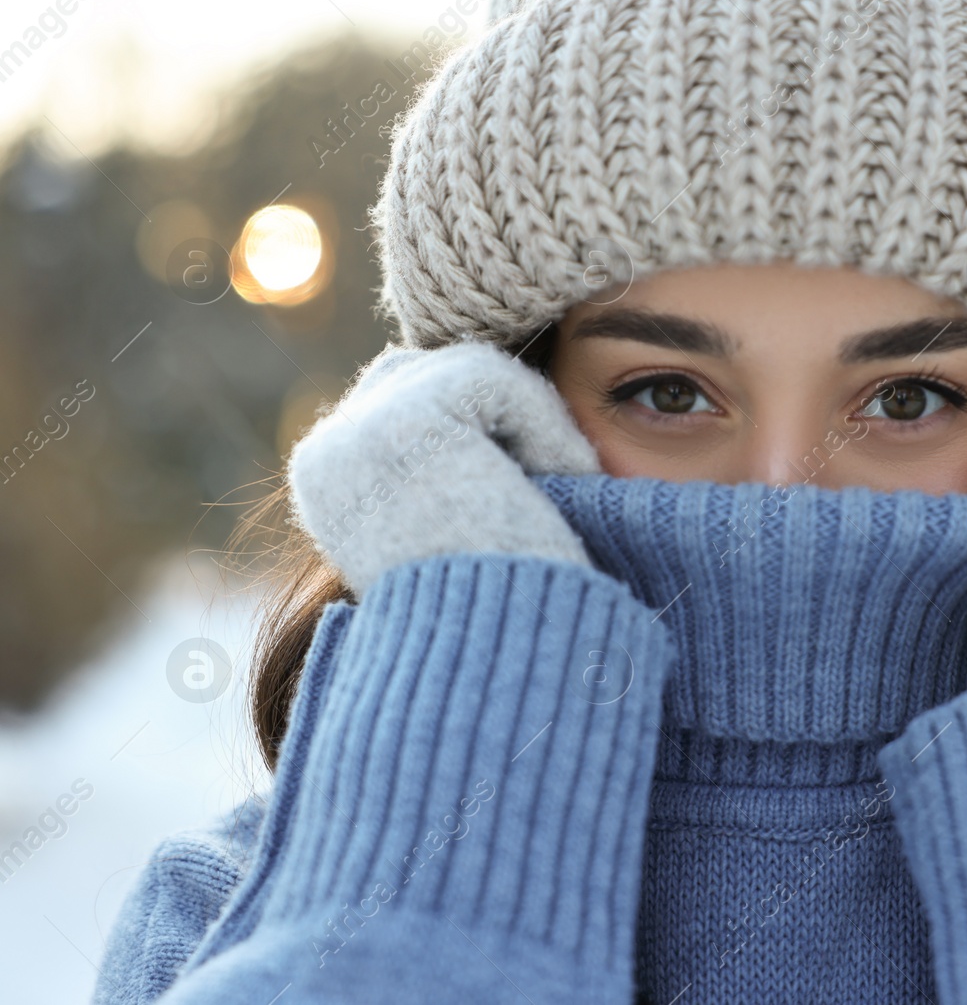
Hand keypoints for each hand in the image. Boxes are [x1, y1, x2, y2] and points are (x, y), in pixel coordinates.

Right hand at [287, 341, 599, 596]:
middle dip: (503, 407)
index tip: (533, 481)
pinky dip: (544, 422)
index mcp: (329, 483)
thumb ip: (445, 473)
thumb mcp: (453, 534)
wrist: (498, 664)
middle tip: (561, 469)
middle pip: (431, 370)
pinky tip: (569, 473)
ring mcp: (363, 431)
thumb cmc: (497, 618)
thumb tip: (485, 424)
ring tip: (569, 478)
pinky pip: (496, 380)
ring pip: (471, 371)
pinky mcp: (412, 419)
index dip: (483, 424)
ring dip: (532, 418)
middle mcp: (329, 452)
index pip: (405, 398)